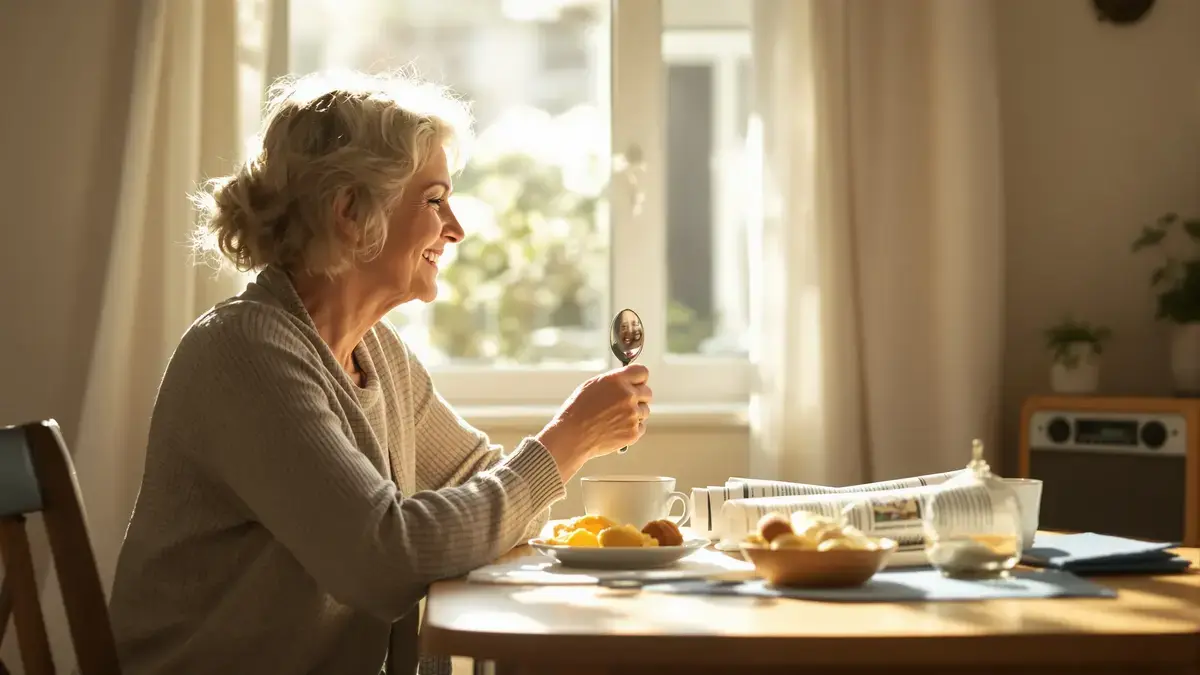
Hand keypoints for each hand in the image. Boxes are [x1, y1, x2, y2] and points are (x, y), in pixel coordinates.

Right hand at [536, 364, 652, 480]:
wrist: (572, 436)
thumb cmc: (577, 411)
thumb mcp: (591, 386)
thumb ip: (613, 381)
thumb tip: (626, 381)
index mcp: (617, 381)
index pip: (642, 372)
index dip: (639, 378)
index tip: (636, 383)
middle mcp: (628, 396)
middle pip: (647, 392)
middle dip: (638, 397)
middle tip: (624, 404)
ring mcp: (632, 415)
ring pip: (645, 411)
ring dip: (635, 414)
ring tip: (615, 419)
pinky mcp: (633, 432)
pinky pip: (641, 427)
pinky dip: (632, 428)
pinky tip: (616, 429)